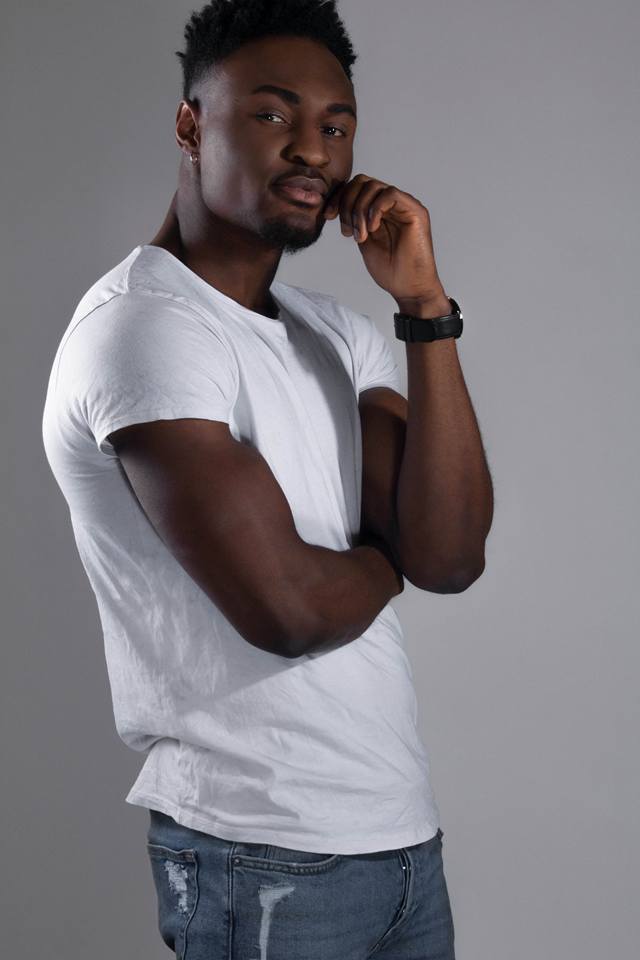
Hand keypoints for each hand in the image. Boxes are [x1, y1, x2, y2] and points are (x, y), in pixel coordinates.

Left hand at [323, 174, 445, 307]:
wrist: (408, 288)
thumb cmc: (389, 270)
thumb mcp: (363, 240)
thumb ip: (354, 220)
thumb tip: (336, 205)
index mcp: (379, 209)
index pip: (356, 187)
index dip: (338, 198)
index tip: (328, 216)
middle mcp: (392, 204)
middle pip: (362, 182)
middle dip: (346, 203)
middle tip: (346, 231)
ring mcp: (405, 205)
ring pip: (374, 187)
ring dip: (359, 210)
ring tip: (360, 236)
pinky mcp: (416, 211)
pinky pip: (390, 194)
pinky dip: (375, 209)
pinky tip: (372, 229)